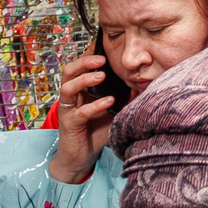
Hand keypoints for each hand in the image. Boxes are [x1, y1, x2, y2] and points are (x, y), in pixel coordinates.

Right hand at [53, 53, 115, 179]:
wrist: (81, 157)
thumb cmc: (95, 132)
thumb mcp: (112, 111)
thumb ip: (123, 98)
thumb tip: (140, 84)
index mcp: (79, 90)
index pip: (79, 68)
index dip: (88, 57)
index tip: (104, 49)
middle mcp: (71, 97)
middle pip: (68, 72)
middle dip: (83, 62)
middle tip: (101, 60)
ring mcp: (67, 110)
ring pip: (68, 88)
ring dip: (84, 80)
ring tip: (101, 76)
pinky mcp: (69, 124)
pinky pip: (80, 112)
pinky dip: (95, 105)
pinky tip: (109, 101)